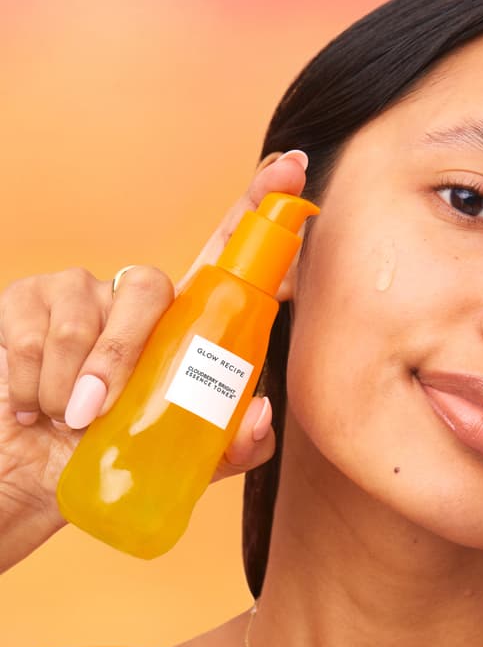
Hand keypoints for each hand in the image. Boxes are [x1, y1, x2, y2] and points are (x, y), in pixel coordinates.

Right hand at [0, 150, 307, 571]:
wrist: (33, 478)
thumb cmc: (112, 457)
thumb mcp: (182, 462)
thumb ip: (232, 444)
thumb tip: (264, 409)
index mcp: (186, 323)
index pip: (228, 249)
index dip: (260, 204)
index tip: (292, 168)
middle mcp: (140, 295)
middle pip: (151, 288)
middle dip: (120, 358)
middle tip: (93, 415)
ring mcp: (83, 289)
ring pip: (86, 321)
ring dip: (69, 387)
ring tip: (65, 419)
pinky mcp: (27, 296)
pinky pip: (33, 334)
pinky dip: (31, 386)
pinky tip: (30, 405)